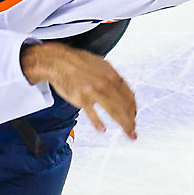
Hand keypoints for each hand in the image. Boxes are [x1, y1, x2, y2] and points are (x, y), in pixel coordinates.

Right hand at [20, 42, 137, 138]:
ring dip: (124, 124)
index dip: (133, 108)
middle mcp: (106, 83)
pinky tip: (102, 129)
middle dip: (131, 120)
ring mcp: (94, 91)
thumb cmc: (80, 62)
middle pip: (124, 105)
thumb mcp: (102, 64)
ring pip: (114, 111)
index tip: (134, 116)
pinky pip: (92, 114)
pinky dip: (98, 123)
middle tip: (133, 131)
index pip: (129, 95)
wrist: (59, 61)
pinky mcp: (81, 98)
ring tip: (128, 133)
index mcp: (112, 74)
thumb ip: (113, 77)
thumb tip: (123, 88)